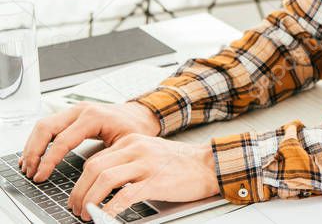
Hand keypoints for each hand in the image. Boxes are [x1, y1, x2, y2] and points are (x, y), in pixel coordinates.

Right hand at [19, 101, 160, 181]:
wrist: (142, 114)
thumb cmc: (136, 127)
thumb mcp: (127, 143)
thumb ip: (107, 157)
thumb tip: (90, 176)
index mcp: (94, 116)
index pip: (62, 140)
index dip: (49, 161)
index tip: (41, 176)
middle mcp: (81, 110)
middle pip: (46, 128)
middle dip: (34, 152)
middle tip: (31, 172)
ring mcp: (75, 110)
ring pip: (43, 125)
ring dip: (33, 146)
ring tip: (29, 167)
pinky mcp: (72, 114)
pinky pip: (49, 125)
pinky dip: (38, 140)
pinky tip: (35, 155)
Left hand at [67, 134, 218, 220]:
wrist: (209, 164)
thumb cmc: (181, 163)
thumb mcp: (150, 153)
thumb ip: (127, 162)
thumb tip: (100, 184)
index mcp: (132, 141)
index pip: (95, 160)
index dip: (80, 182)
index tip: (76, 196)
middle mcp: (137, 149)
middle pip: (94, 168)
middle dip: (79, 191)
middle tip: (75, 207)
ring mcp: (146, 164)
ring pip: (105, 179)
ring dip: (89, 200)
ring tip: (86, 214)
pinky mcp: (156, 181)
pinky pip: (124, 196)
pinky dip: (109, 208)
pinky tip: (104, 217)